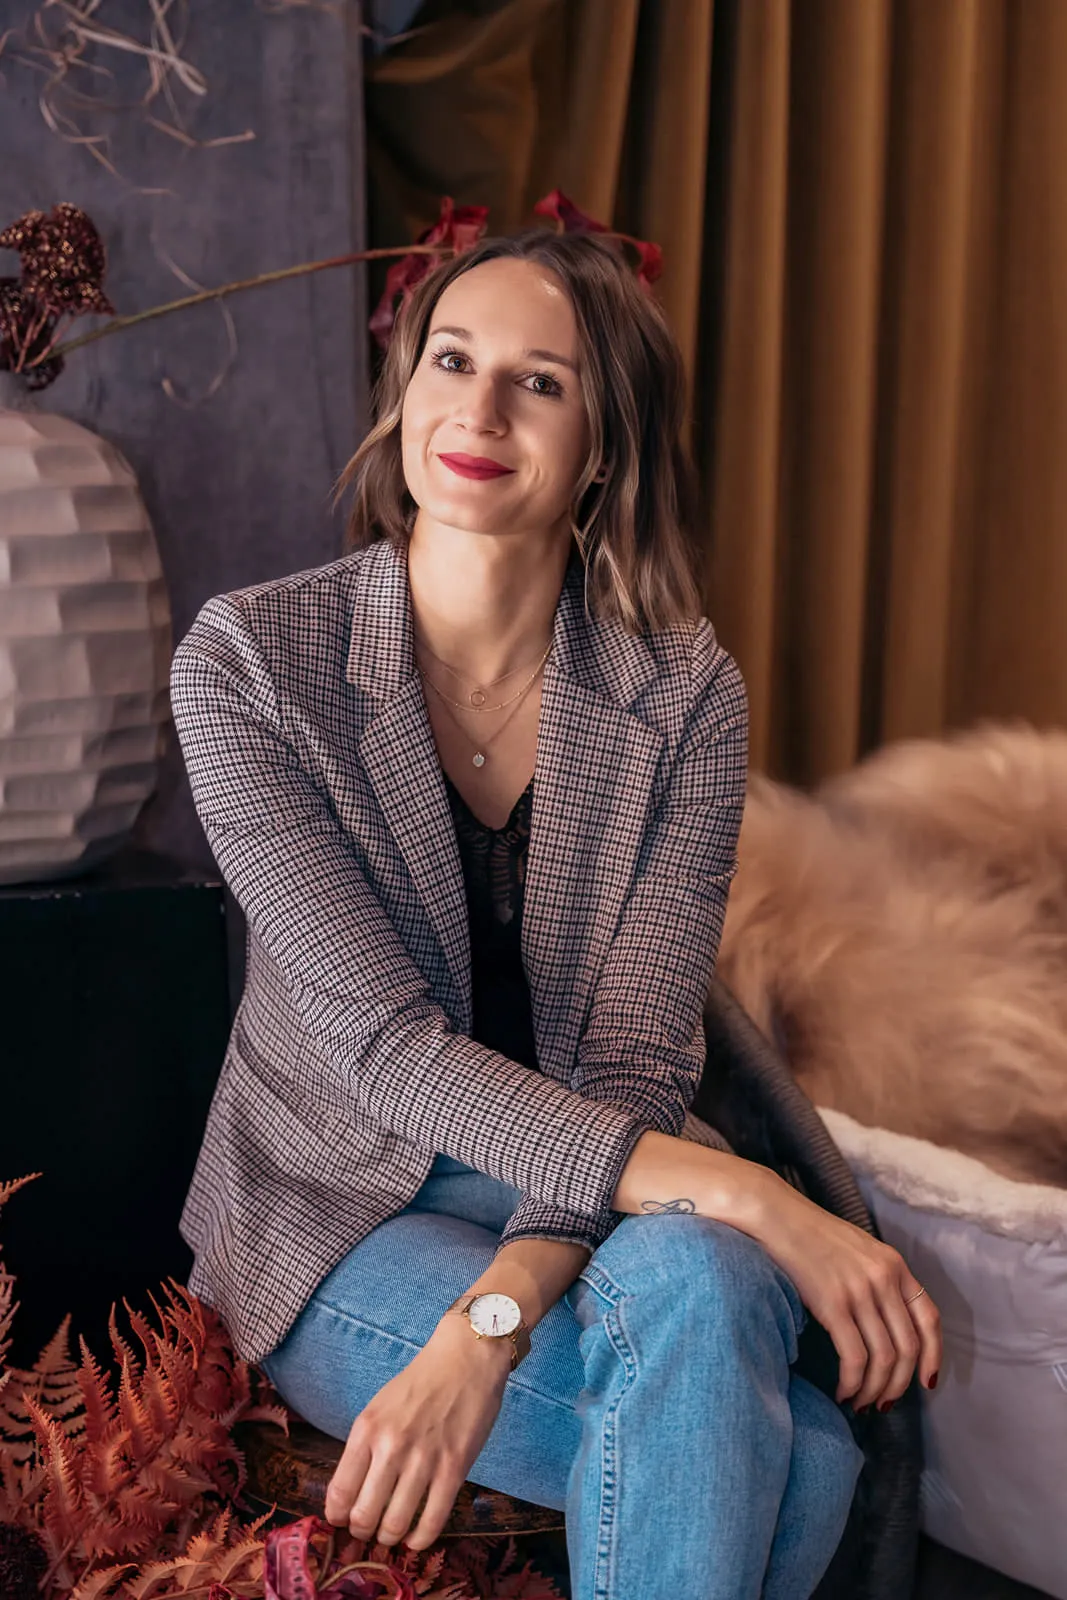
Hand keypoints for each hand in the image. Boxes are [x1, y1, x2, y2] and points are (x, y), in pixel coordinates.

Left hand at [323, 1315, 511, 1549]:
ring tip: (391, 1533)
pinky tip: (416, 1538)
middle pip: (364, 1516)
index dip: (338, 1517)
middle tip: (368, 1530)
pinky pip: (432, 1521)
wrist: (466, 1359)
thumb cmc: (420, 1382)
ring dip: (389, 1538)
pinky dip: (420, 1539)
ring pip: (395, 1525)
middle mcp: (391, 1447)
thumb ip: (364, 1447)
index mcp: (367, 1430)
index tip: (343, 1521)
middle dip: (362, 1531)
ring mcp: (424, 1459)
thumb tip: (352, 1494)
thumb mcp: (379, 1408)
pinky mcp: (454, 1468)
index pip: (339, 1493)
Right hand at [746, 1169, 941, 1411]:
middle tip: (883, 1403)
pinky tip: (842, 1390)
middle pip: (908, 1347)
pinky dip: (852, 1382)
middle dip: (898, 1384)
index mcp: (894, 1264)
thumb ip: (877, 1278)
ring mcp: (860, 1291)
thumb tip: (883, 1325)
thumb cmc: (810, 1234)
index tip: (926, 1381)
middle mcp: (884, 1278)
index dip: (933, 1355)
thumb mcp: (857, 1249)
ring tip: (860, 1403)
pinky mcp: (833, 1303)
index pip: (929, 1319)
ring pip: (883, 1358)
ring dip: (874, 1390)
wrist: (775, 1214)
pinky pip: (855, 1357)